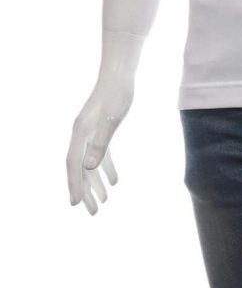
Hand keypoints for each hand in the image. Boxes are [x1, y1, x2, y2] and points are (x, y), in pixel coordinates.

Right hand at [66, 72, 132, 214]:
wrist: (120, 75)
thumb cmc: (117, 95)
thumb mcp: (112, 119)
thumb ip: (100, 143)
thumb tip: (88, 168)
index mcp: (80, 134)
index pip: (74, 165)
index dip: (75, 185)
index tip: (75, 204)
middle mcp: (81, 135)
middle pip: (80, 169)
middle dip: (86, 192)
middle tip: (93, 213)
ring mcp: (90, 133)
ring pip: (90, 164)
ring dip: (96, 183)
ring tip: (104, 202)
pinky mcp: (100, 130)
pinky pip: (101, 155)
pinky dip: (107, 168)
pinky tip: (115, 182)